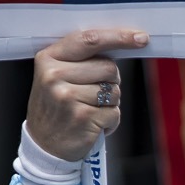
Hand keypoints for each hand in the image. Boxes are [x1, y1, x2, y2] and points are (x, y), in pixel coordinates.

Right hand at [25, 28, 149, 161]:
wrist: (44, 147)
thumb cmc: (56, 109)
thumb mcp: (56, 76)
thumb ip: (80, 59)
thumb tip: (123, 42)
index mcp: (49, 58)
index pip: (90, 40)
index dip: (118, 37)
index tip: (140, 38)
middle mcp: (54, 75)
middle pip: (109, 67)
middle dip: (111, 81)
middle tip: (94, 94)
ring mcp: (67, 96)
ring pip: (115, 91)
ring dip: (110, 104)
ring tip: (89, 111)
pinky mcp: (82, 117)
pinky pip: (114, 113)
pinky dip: (110, 122)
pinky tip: (93, 126)